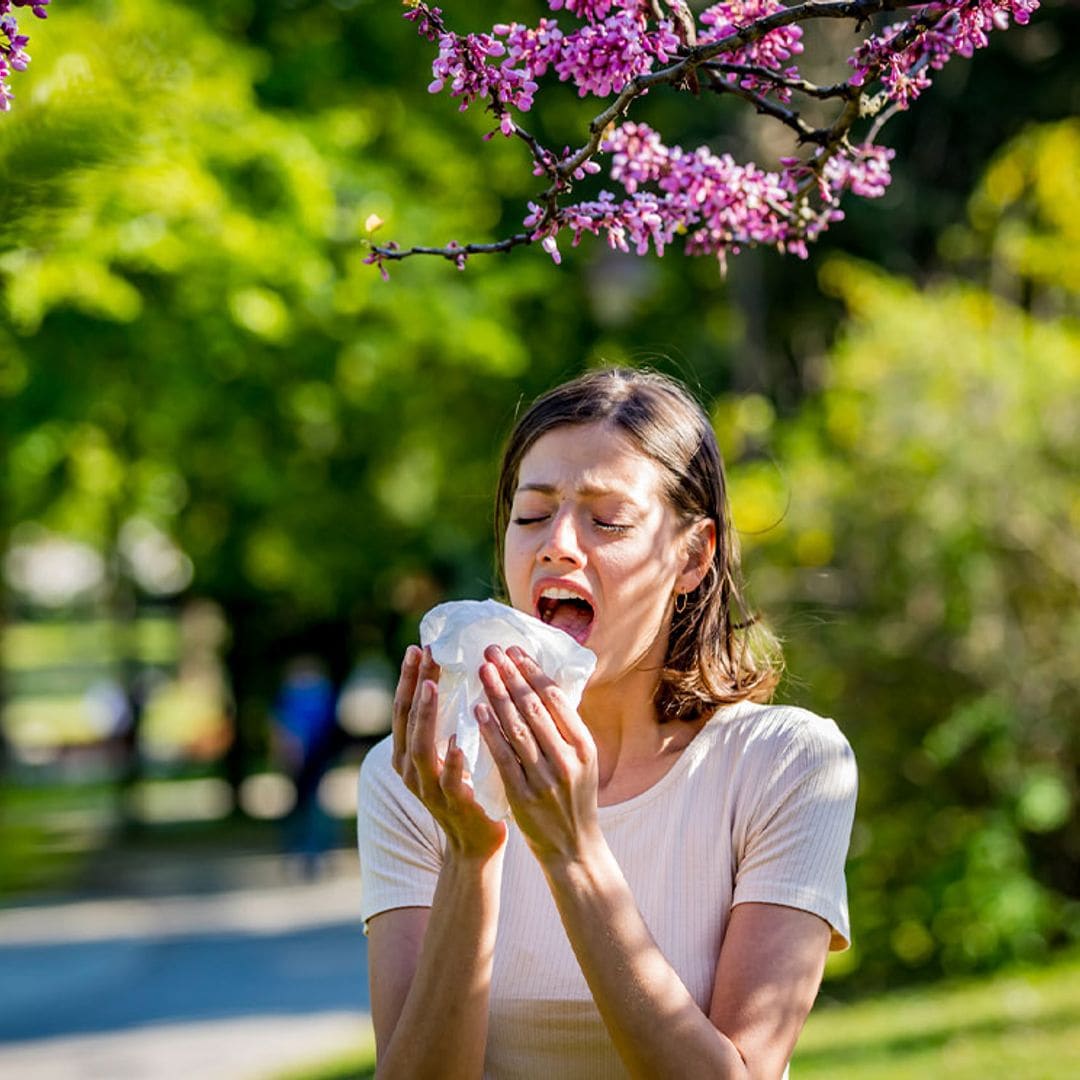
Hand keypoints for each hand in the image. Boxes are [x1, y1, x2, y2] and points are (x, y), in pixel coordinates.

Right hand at [392, 645, 506, 859]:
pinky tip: (459, 742)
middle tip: (425, 653)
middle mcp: (411, 769)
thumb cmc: (466, 787)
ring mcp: (429, 788)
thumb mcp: (448, 752)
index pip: (403, 708)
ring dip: (426, 715)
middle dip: (415, 685)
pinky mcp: (453, 805)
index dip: (409, 678)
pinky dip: (453, 761)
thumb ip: (446, 723)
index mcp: (407, 754)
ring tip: (432, 686)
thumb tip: (455, 676)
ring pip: (421, 747)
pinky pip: (450, 781)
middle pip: (408, 720)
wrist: (475, 842)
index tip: (418, 647)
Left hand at [477, 645, 600, 866]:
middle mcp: (568, 759)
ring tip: (483, 671)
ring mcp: (546, 779)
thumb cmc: (574, 798)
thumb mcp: (582, 761)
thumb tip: (542, 686)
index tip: (514, 650)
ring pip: (518, 728)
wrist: (574, 849)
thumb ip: (565, 729)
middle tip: (492, 651)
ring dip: (498, 696)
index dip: (533, 672)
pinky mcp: (524, 796)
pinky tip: (478, 711)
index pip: (557, 699)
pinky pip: (504, 757)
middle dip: (511, 676)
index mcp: (585, 746)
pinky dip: (490, 732)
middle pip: (535, 708)